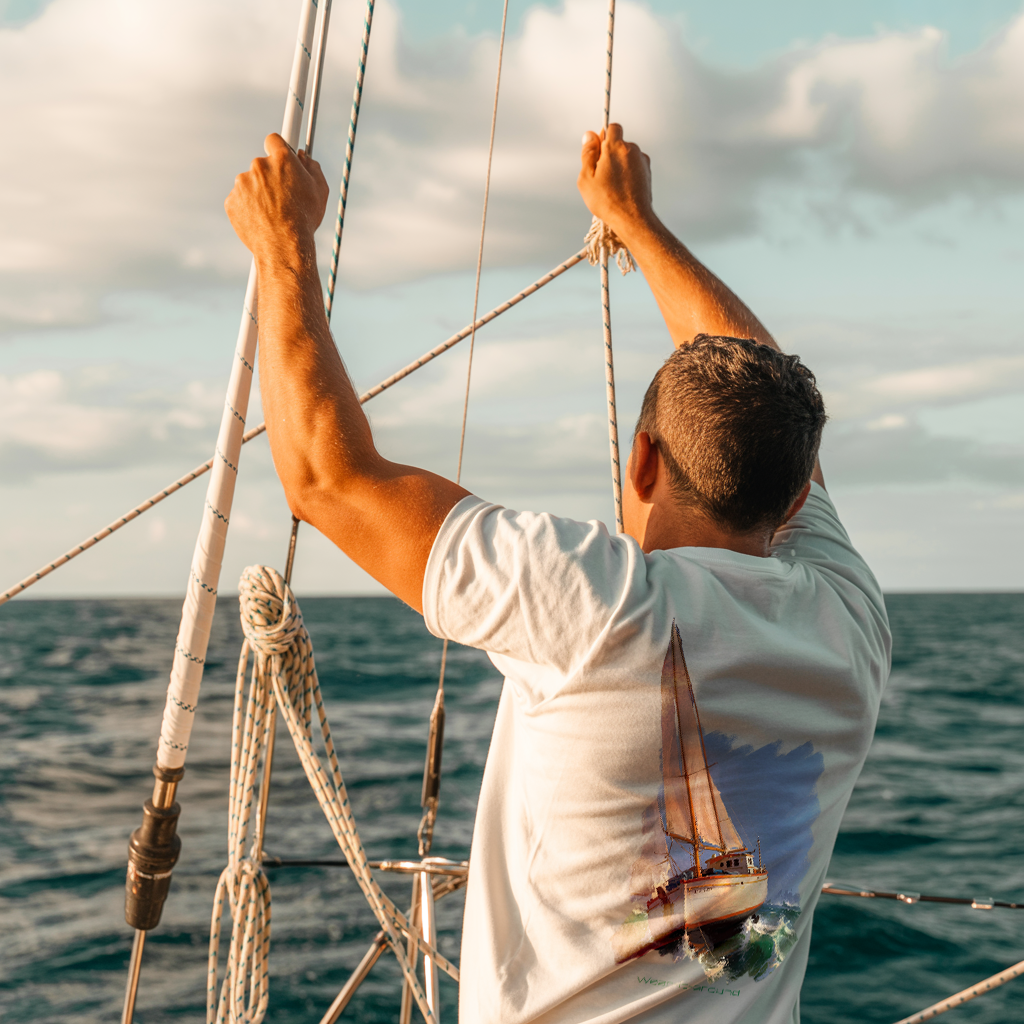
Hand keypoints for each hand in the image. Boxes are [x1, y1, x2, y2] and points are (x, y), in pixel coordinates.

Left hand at [225, 133, 329, 264]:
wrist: (283, 246)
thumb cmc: (304, 220)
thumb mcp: (320, 191)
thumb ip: (312, 168)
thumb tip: (304, 157)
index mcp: (282, 160)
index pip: (273, 140)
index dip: (277, 149)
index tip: (279, 157)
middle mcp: (259, 166)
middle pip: (262, 165)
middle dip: (269, 178)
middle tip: (282, 198)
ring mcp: (242, 183)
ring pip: (249, 184)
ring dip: (258, 194)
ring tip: (272, 215)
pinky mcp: (232, 200)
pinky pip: (239, 200)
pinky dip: (248, 208)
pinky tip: (261, 221)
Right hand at [577, 123, 653, 239]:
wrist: (632, 219)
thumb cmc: (606, 200)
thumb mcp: (586, 177)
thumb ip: (587, 153)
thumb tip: (589, 135)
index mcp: (615, 147)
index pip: (612, 127)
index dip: (603, 137)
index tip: (597, 152)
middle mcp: (632, 150)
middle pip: (619, 143)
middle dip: (610, 153)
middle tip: (601, 175)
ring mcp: (642, 161)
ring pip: (627, 155)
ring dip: (619, 164)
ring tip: (613, 185)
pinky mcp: (648, 172)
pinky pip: (634, 166)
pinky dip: (628, 173)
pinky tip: (623, 189)